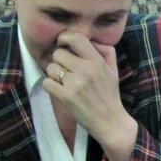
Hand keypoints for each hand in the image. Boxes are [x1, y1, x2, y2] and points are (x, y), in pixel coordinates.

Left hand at [43, 32, 136, 149]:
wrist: (110, 121)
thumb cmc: (110, 95)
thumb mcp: (113, 70)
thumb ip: (106, 52)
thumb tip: (92, 40)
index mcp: (97, 61)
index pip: (76, 38)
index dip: (64, 38)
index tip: (63, 44)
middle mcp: (86, 70)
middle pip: (58, 54)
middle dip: (59, 61)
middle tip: (66, 71)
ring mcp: (75, 83)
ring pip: (51, 68)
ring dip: (54, 75)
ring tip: (64, 82)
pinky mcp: (66, 97)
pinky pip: (47, 82)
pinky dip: (50, 86)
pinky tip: (59, 91)